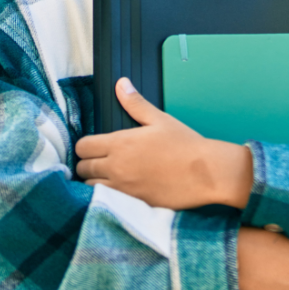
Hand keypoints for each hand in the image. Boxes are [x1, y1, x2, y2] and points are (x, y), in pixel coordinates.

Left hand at [74, 77, 253, 209]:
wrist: (206, 173)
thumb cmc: (185, 145)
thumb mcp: (159, 120)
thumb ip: (135, 103)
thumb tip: (121, 84)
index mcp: (120, 144)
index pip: (82, 146)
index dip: (86, 146)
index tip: (96, 146)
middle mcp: (116, 167)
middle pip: (82, 168)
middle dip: (89, 163)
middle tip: (102, 161)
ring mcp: (123, 189)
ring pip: (90, 187)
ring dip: (95, 181)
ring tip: (109, 177)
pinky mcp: (132, 205)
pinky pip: (106, 203)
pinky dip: (107, 197)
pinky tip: (119, 191)